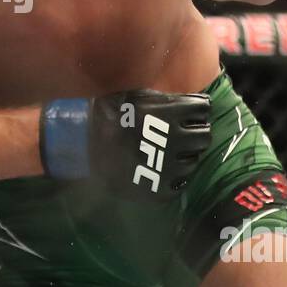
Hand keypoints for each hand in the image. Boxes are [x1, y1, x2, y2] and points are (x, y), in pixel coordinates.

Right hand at [40, 88, 211, 198]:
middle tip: (182, 133)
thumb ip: (169, 100)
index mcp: (170, 113)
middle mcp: (174, 140)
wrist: (82, 144)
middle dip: (195, 132)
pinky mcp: (160, 189)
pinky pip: (182, 182)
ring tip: (168, 151)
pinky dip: (175, 176)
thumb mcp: (140, 97)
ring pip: (195, 160)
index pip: (203, 109)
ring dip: (185, 155)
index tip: (189, 113)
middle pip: (205, 136)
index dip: (196, 110)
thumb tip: (196, 104)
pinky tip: (162, 168)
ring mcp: (168, 167)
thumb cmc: (111, 115)